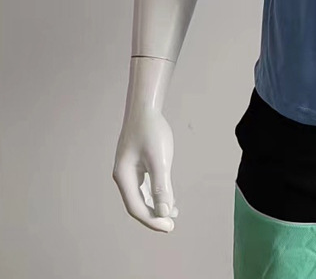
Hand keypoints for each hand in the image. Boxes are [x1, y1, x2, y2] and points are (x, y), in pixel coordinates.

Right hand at [112, 107, 178, 232]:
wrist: (146, 107)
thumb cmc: (152, 131)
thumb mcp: (159, 159)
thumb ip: (162, 186)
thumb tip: (164, 212)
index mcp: (124, 176)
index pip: (136, 207)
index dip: (152, 220)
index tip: (169, 227)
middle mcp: (123, 176)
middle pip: (136, 203)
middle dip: (153, 215)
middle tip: (172, 225)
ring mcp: (129, 169)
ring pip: (141, 195)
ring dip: (156, 205)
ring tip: (173, 214)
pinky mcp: (136, 163)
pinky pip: (144, 185)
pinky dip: (155, 193)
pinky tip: (168, 196)